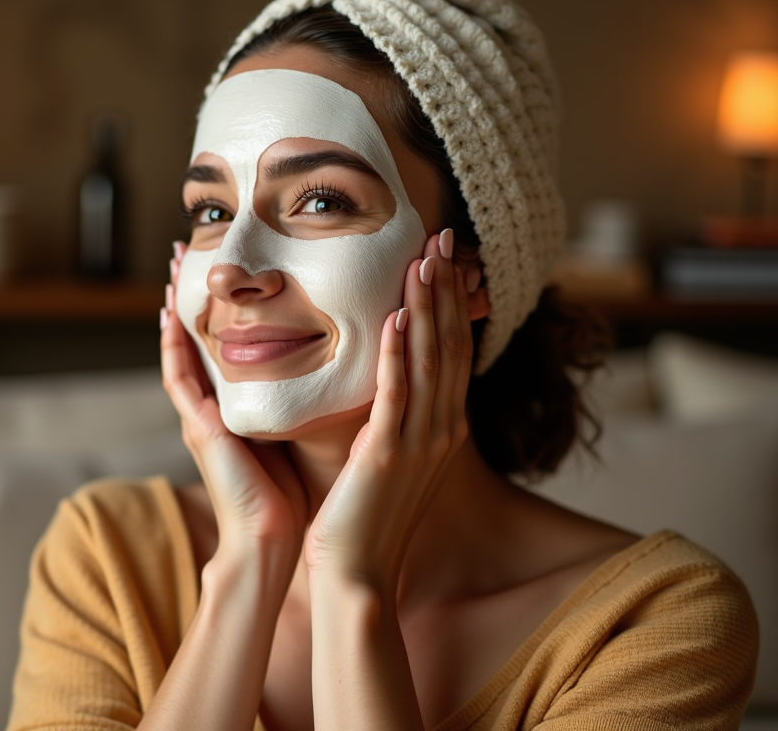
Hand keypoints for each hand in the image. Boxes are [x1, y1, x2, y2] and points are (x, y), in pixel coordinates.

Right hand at [161, 243, 307, 559]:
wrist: (275, 540)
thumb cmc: (295, 492)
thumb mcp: (303, 431)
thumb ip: (308, 398)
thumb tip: (344, 363)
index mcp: (241, 404)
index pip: (228, 343)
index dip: (225, 304)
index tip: (229, 265)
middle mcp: (215, 405)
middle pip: (200, 337)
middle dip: (195, 292)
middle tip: (188, 246)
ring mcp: (202, 417)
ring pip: (183, 350)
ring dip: (175, 307)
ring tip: (172, 264)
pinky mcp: (199, 430)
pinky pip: (179, 382)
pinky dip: (171, 349)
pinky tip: (167, 316)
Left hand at [304, 229, 472, 588]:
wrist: (359, 573)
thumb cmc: (367, 516)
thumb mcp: (391, 457)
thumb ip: (395, 416)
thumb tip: (387, 378)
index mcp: (443, 427)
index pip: (452, 350)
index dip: (449, 301)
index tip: (442, 257)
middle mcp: (441, 429)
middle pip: (448, 345)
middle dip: (444, 288)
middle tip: (441, 237)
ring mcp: (420, 443)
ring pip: (428, 361)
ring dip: (425, 307)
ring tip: (421, 259)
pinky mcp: (388, 456)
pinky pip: (397, 396)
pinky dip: (397, 355)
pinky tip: (393, 318)